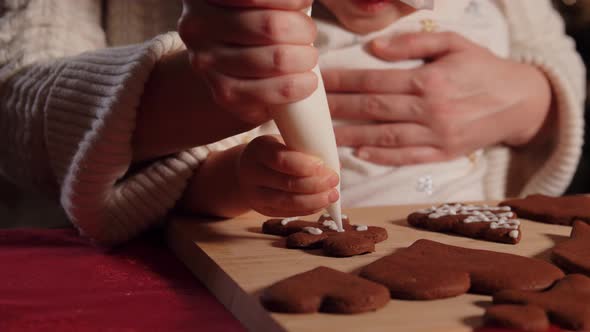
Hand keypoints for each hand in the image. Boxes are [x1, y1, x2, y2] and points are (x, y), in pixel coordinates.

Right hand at [178, 0, 318, 123]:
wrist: (231, 65)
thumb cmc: (255, 22)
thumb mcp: (257, 4)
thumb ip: (273, 1)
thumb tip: (301, 2)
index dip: (290, 1)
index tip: (303, 2)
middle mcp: (196, 24)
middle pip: (271, 26)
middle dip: (303, 29)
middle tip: (308, 32)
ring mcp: (205, 60)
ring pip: (276, 59)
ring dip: (305, 58)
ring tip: (308, 56)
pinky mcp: (222, 92)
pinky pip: (270, 90)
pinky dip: (297, 85)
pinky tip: (307, 81)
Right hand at [238, 135, 339, 215]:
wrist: (248, 169)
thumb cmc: (274, 151)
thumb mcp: (283, 142)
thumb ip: (305, 149)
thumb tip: (335, 163)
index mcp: (259, 150)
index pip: (280, 160)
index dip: (304, 165)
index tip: (323, 165)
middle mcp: (252, 173)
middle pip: (286, 183)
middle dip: (315, 184)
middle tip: (334, 180)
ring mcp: (255, 195)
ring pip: (287, 202)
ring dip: (314, 200)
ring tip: (332, 195)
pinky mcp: (263, 210)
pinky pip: (288, 213)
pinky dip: (308, 209)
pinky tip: (322, 203)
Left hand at [322, 32, 551, 165]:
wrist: (521, 100)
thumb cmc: (483, 68)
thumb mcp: (454, 43)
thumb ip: (413, 43)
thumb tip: (374, 48)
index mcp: (429, 80)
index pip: (374, 80)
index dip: (344, 81)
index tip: (320, 82)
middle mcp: (430, 110)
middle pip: (373, 109)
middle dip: (339, 109)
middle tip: (313, 111)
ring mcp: (437, 135)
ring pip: (385, 137)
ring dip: (352, 137)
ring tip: (326, 136)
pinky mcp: (444, 153)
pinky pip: (407, 157)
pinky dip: (382, 157)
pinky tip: (360, 154)